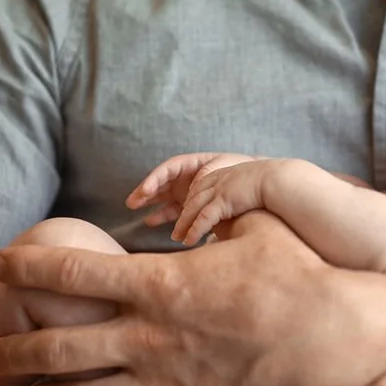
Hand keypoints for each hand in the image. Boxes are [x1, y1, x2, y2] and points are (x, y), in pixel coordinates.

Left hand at [0, 213, 364, 385]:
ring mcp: (167, 385)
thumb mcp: (258, 224)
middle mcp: (149, 336)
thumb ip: (220, 211)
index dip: (24, 265)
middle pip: (54, 345)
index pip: (67, 270)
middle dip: (11, 348)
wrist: (343, 339)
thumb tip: (206, 203)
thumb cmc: (304, 276)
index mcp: (157, 282)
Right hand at [125, 152, 257, 227]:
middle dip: (145, 191)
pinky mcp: (190, 205)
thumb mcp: (224, 166)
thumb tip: (195, 185)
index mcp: (192, 163)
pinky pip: (172, 210)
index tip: (146, 189)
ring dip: (148, 203)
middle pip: (161, 182)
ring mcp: (186, 191)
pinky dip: (161, 216)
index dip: (155, 178)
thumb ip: (208, 173)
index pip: (168, 169)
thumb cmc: (239, 171)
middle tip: (132, 202)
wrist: (253, 185)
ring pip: (162, 196)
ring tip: (134, 209)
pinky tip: (149, 222)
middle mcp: (185, 177)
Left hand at [170, 159, 280, 244]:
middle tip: (175, 232)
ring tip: (177, 239)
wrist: (280, 180)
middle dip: (182, 216)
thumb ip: (243, 196)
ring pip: (193, 208)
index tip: (185, 217)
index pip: (201, 190)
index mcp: (224, 175)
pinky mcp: (223, 199)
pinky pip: (204, 217)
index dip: (191, 204)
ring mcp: (219, 189)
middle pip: (192, 199)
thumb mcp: (252, 188)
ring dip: (183, 225)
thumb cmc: (273, 187)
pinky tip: (189, 241)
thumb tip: (244, 211)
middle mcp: (218, 180)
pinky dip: (195, 229)